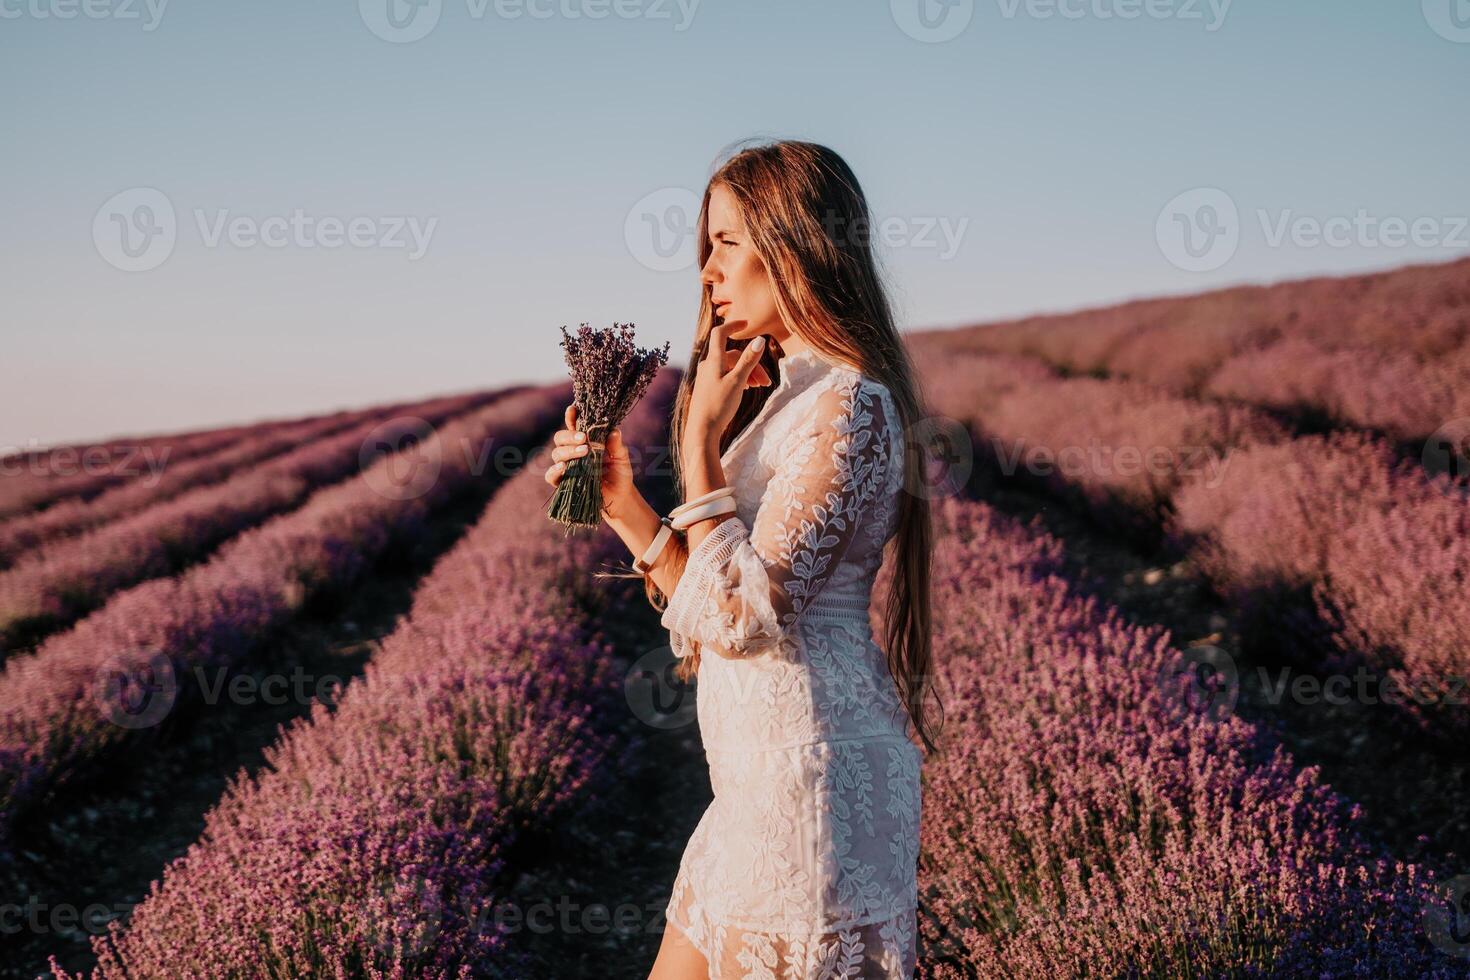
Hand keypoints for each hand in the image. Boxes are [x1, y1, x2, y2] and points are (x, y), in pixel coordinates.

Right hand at [544, 402, 635, 517]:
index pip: (574, 425)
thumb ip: (617, 445)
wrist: (620, 498)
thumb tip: (614, 431)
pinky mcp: (563, 483)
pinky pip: (551, 475)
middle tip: (584, 438)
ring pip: (556, 454)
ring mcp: (567, 467)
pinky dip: (554, 470)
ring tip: (583, 452)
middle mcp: (573, 452)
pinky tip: (563, 467)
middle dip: (569, 436)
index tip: (573, 409)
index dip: (571, 416)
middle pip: (560, 438)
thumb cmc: (620, 474)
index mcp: (585, 441)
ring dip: (567, 451)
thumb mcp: (622, 458)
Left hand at [688, 323, 767, 438]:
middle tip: (766, 382)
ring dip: (747, 372)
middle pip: (733, 355)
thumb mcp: (737, 382)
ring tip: (760, 386)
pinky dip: (738, 378)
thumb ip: (748, 360)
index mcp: (713, 361)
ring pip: (730, 367)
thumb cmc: (719, 406)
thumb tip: (760, 339)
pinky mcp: (708, 388)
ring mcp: (707, 377)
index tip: (746, 323)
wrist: (702, 431)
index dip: (733, 325)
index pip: (721, 334)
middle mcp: (707, 366)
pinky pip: (726, 376)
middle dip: (752, 363)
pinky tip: (746, 389)